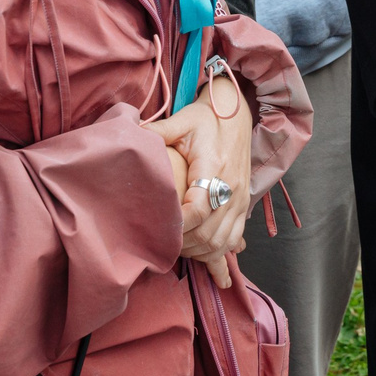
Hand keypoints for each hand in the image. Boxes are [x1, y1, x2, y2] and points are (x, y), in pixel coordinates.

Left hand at [145, 74, 254, 284]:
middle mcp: (231, 188)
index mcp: (215, 168)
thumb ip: (158, 131)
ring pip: (223, 241)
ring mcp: (240, 199)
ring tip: (179, 252)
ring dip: (200, 253)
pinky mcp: (243, 204)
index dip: (178, 226)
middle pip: (209, 232)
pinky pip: (234, 238)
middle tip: (160, 246)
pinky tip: (209, 261)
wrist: (236, 114)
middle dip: (184, 245)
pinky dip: (220, 253)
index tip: (158, 231)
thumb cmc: (207, 118)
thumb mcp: (182, 120)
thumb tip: (132, 135)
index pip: (199, 209)